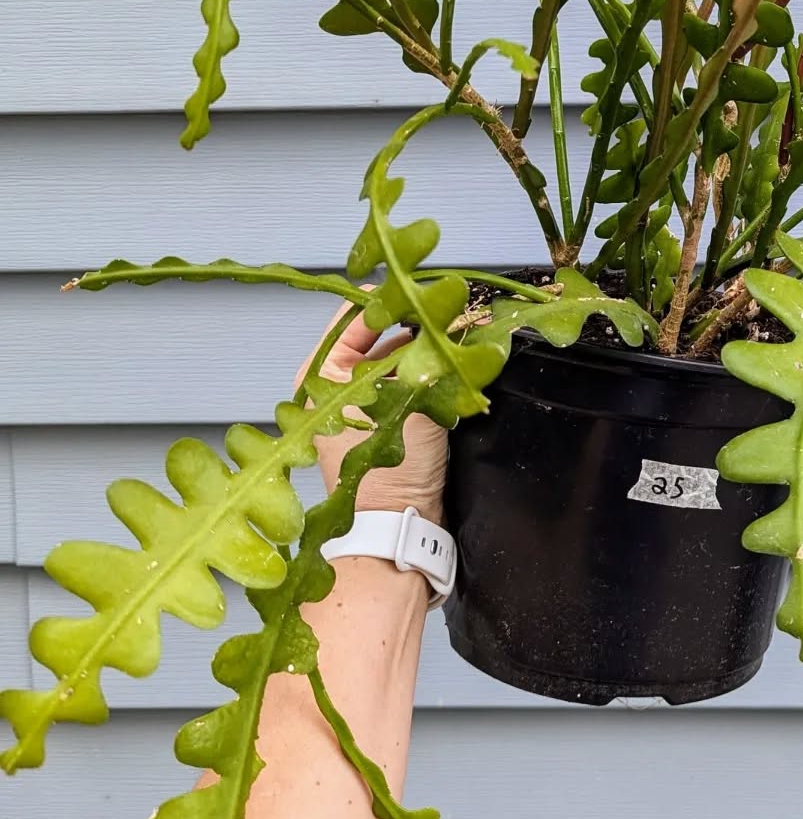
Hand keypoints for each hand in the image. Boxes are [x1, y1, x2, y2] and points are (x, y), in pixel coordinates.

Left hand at [296, 296, 449, 523]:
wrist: (401, 531)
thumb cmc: (389, 469)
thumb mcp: (411, 403)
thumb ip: (434, 356)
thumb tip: (463, 315)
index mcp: (323, 376)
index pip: (356, 315)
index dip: (393, 297)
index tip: (429, 287)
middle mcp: (336, 386)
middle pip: (380, 334)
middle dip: (417, 320)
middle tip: (454, 308)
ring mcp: (362, 404)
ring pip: (399, 357)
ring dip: (428, 345)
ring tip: (462, 330)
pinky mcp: (387, 420)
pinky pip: (410, 380)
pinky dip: (430, 369)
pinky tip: (458, 360)